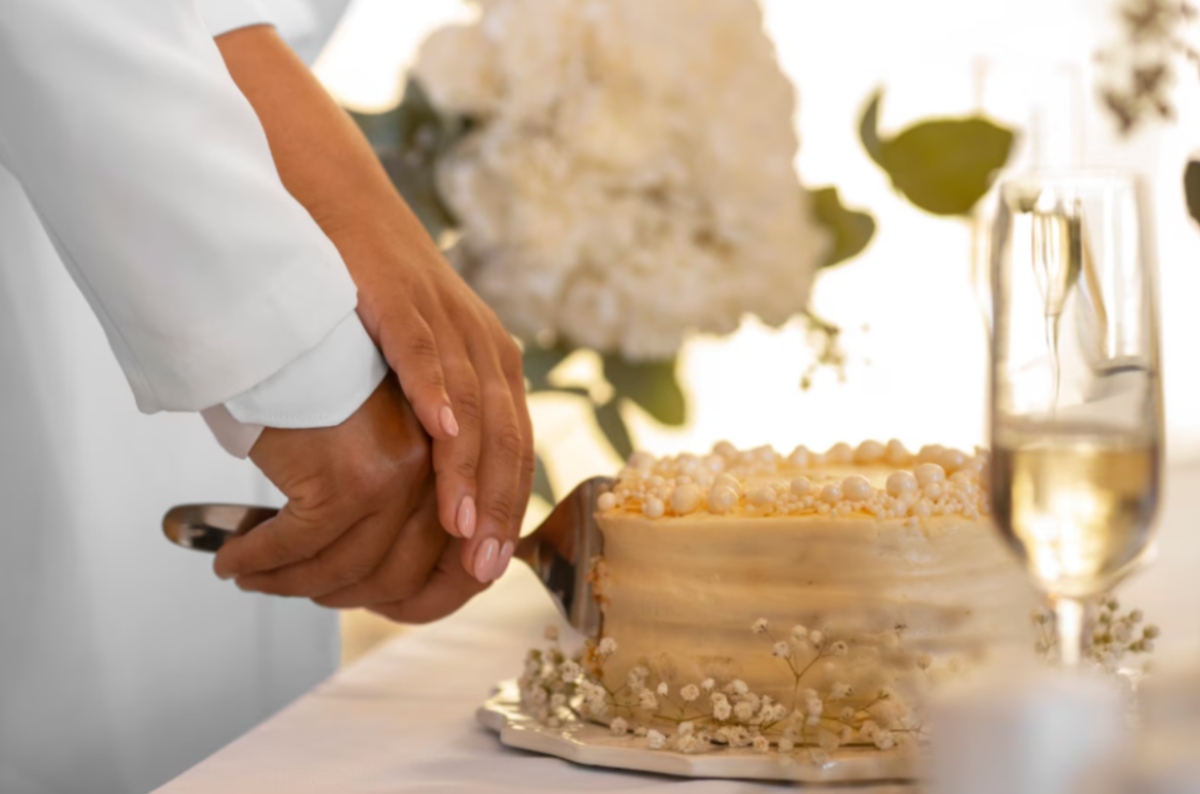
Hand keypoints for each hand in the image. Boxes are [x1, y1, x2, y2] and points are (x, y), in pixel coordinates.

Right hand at [211, 377, 447, 607]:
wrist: (287, 315)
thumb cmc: (327, 364)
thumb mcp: (386, 422)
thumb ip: (407, 482)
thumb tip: (393, 570)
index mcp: (457, 454)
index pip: (460, 554)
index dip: (430, 598)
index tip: (391, 612)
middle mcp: (437, 468)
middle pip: (406, 573)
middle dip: (351, 598)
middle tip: (309, 595)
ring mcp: (395, 475)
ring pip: (348, 568)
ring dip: (293, 585)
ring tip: (257, 580)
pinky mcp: (343, 477)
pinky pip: (297, 545)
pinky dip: (258, 559)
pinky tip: (233, 560)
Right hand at [330, 221, 532, 586]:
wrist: (341, 207)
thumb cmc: (374, 300)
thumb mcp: (422, 362)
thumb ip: (439, 415)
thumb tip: (436, 492)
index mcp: (494, 364)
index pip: (514, 449)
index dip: (506, 508)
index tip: (490, 566)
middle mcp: (484, 344)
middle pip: (503, 437)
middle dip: (493, 506)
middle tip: (479, 566)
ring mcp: (448, 320)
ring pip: (472, 406)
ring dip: (467, 469)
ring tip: (458, 526)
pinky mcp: (404, 297)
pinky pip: (426, 352)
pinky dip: (434, 394)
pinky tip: (436, 434)